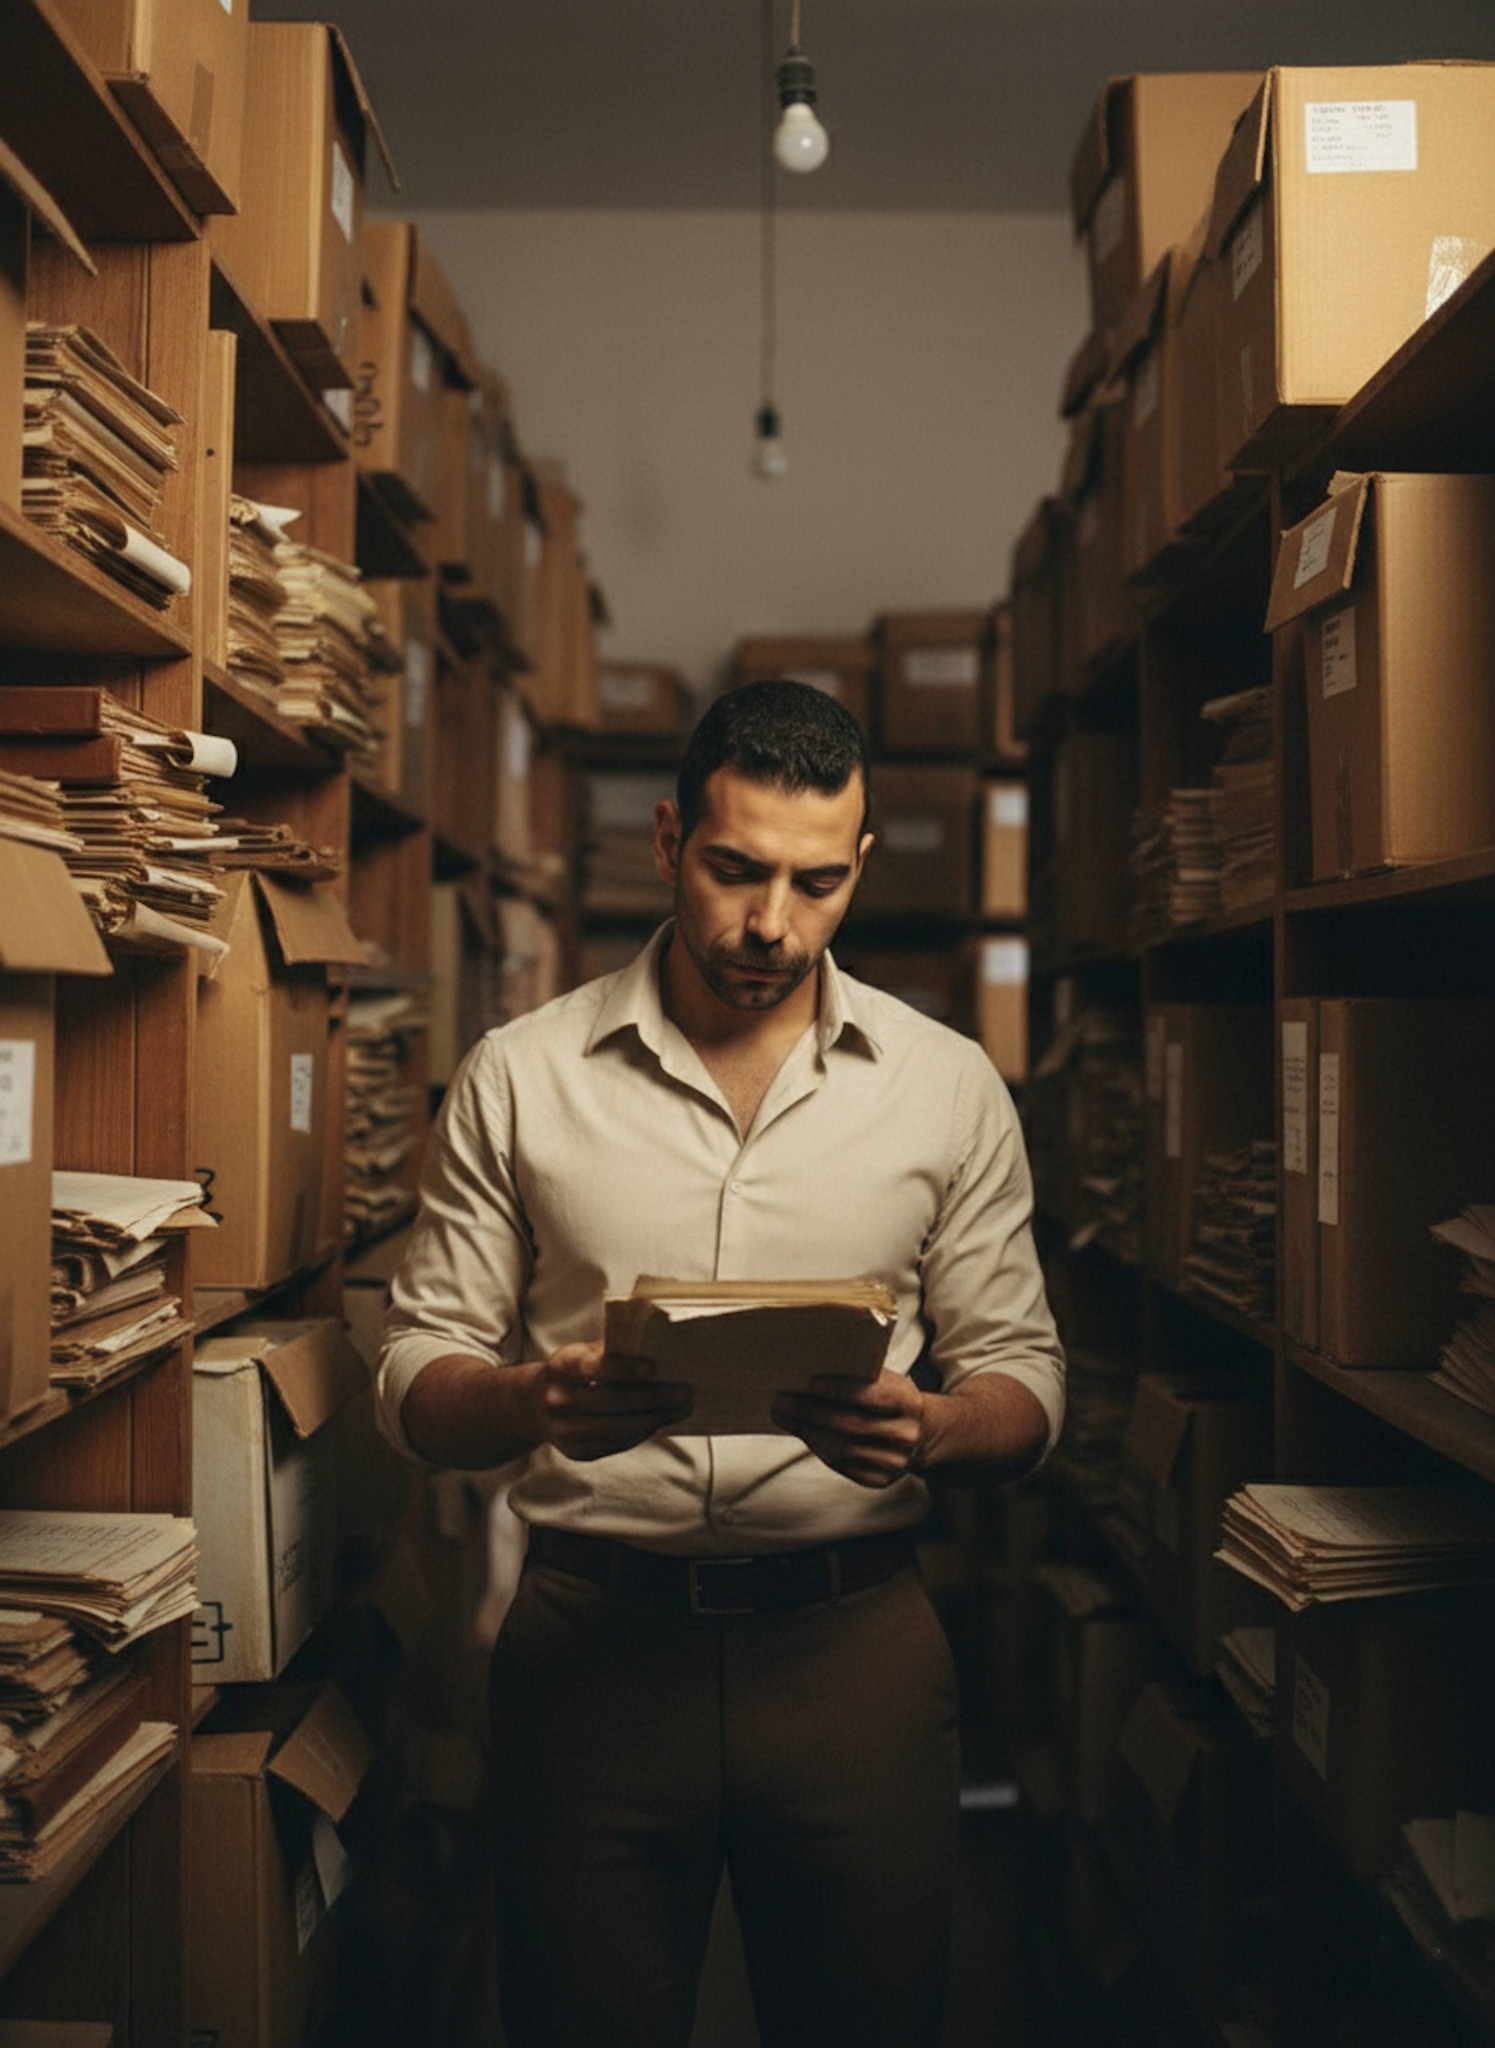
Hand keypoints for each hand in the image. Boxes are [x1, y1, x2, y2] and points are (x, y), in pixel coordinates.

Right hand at [535, 1340, 691, 1461]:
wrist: (534, 1404)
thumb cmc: (574, 1371)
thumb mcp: (583, 1353)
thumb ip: (612, 1351)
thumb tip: (661, 1346)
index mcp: (562, 1366)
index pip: (596, 1367)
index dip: (626, 1369)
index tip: (656, 1369)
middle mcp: (558, 1399)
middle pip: (614, 1402)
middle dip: (656, 1398)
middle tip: (686, 1393)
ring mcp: (564, 1430)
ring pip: (620, 1428)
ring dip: (656, 1418)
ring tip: (681, 1409)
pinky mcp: (576, 1451)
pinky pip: (617, 1444)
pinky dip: (641, 1433)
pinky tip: (659, 1421)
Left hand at [771, 1367, 926, 1488]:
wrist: (922, 1433)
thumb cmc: (891, 1398)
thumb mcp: (886, 1381)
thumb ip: (860, 1376)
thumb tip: (810, 1371)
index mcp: (909, 1402)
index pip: (873, 1396)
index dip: (841, 1390)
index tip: (810, 1383)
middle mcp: (906, 1434)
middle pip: (852, 1425)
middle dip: (812, 1413)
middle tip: (782, 1401)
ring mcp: (895, 1461)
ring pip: (844, 1449)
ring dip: (808, 1432)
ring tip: (784, 1417)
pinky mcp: (881, 1479)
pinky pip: (843, 1466)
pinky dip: (818, 1448)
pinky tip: (803, 1433)